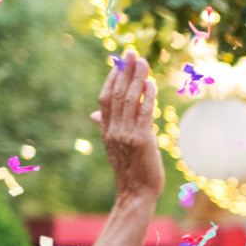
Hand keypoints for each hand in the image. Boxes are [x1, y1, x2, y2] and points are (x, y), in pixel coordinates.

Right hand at [90, 50, 163, 199]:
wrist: (137, 193)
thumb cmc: (130, 170)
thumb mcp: (114, 146)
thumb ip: (107, 126)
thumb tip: (95, 114)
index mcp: (106, 129)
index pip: (105, 98)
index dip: (112, 78)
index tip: (119, 62)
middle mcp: (113, 130)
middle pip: (117, 94)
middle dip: (124, 71)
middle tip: (131, 52)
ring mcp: (126, 135)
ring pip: (130, 100)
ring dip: (137, 78)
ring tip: (142, 61)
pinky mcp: (141, 141)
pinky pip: (144, 113)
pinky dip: (147, 97)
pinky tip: (151, 83)